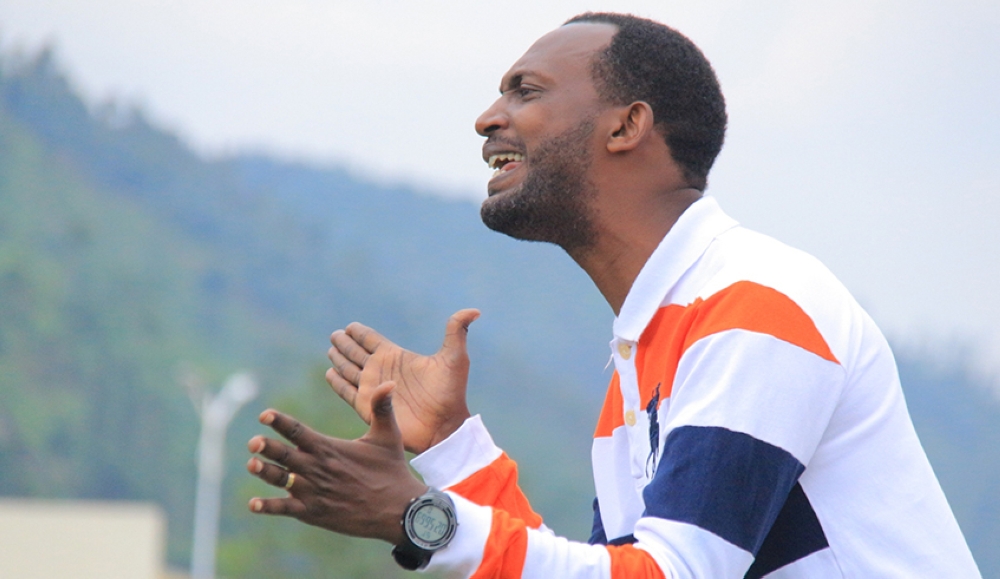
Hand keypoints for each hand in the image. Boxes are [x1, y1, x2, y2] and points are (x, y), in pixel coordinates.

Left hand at [246, 382, 426, 543]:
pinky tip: (253, 504)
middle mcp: (319, 469)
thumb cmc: (393, 471)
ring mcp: (314, 492)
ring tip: (251, 464)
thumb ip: (382, 408)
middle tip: (253, 442)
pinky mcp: (314, 513)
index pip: (299, 432)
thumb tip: (389, 382)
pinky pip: (286, 509)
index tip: (264, 414)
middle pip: (287, 455)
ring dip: (266, 473)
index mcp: (330, 449)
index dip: (281, 422)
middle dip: (268, 447)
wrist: (399, 510)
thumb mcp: (388, 436)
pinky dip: (269, 507)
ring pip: (282, 480)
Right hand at [326, 309, 479, 453]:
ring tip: (331, 349)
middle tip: (335, 335)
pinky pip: (347, 391)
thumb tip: (475, 310)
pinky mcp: (367, 406)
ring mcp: (373, 388)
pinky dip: (338, 382)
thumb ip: (457, 331)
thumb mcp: (455, 358)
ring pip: (349, 369)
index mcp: (396, 356)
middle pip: (357, 352)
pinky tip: (331, 374)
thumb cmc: (451, 393)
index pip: (371, 340)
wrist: (444, 426)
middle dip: (345, 343)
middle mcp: (382, 370)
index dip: (360, 332)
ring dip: (339, 359)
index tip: (350, 326)